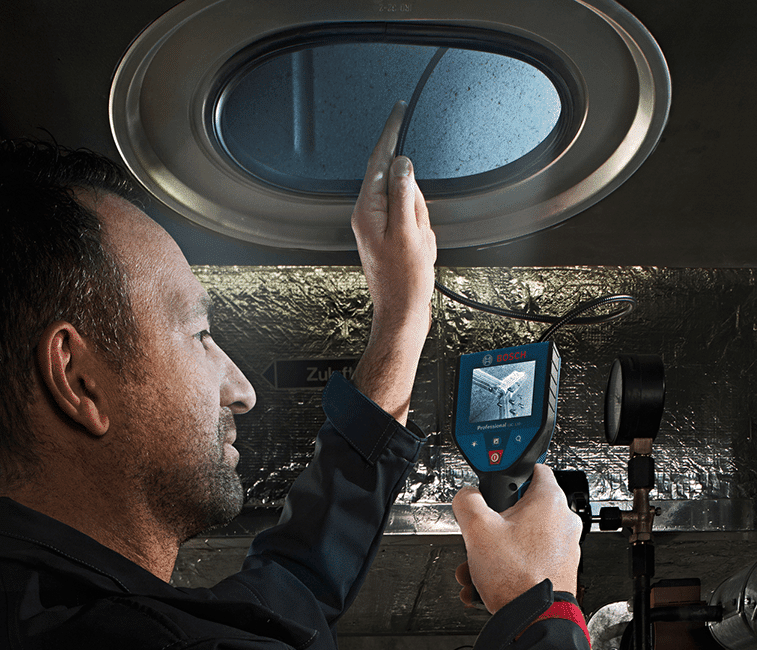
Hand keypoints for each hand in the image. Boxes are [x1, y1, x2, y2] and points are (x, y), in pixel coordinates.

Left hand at [351, 102, 436, 423]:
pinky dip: (422, 232)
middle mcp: (368, 215)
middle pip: (399, 183)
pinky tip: (419, 252)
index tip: (399, 110)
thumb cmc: (404, 279)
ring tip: (419, 247)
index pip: (379, 160)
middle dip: (417, 201)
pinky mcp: (390, 237)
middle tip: (419, 231)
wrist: (402, 313)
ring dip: (421, 220)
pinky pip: (413, 222)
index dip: (391, 133)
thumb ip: (405, 193)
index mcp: (367, 210)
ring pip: (409, 203)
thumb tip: (401, 162)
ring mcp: (379, 227)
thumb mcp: (410, 232)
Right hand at [452, 464, 581, 613]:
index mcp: (549, 500)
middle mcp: (562, 521)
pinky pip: (527, 557)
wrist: (534, 619)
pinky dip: (507, 564)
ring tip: (477, 563)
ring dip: (496, 548)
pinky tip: (486, 579)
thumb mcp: (477, 528)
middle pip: (521, 507)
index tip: (499, 480)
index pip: (533, 468)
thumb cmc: (517, 576)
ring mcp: (562, 546)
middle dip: (494, 521)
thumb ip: (467, 501)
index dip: (512, 472)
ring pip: (521, 536)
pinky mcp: (558, 568)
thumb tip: (466, 495)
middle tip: (481, 530)